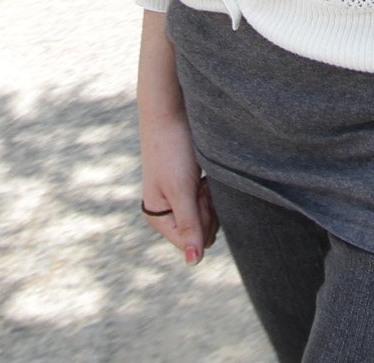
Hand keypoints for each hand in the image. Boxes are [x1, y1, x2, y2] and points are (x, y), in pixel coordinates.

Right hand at [138, 101, 215, 265]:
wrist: (171, 110)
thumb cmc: (172, 149)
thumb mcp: (182, 190)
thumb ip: (189, 226)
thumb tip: (194, 263)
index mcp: (159, 218)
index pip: (193, 241)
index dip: (202, 220)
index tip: (198, 194)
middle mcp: (169, 212)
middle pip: (204, 230)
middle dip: (208, 208)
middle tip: (201, 182)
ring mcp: (181, 199)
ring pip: (211, 215)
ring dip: (212, 197)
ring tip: (202, 175)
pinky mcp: (192, 185)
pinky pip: (212, 200)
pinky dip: (214, 188)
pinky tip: (206, 172)